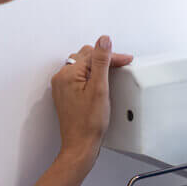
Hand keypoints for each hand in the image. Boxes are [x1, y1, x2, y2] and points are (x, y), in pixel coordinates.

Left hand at [51, 35, 132, 163]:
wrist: (80, 144)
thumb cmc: (89, 123)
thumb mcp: (100, 88)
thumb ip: (101, 61)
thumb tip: (103, 40)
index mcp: (68, 74)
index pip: (93, 55)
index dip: (112, 56)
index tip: (125, 59)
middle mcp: (61, 78)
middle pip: (86, 57)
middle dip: (104, 58)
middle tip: (121, 64)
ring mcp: (61, 86)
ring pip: (81, 65)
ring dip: (96, 66)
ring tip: (111, 72)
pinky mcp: (65, 94)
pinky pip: (78, 76)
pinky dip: (90, 75)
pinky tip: (99, 82)